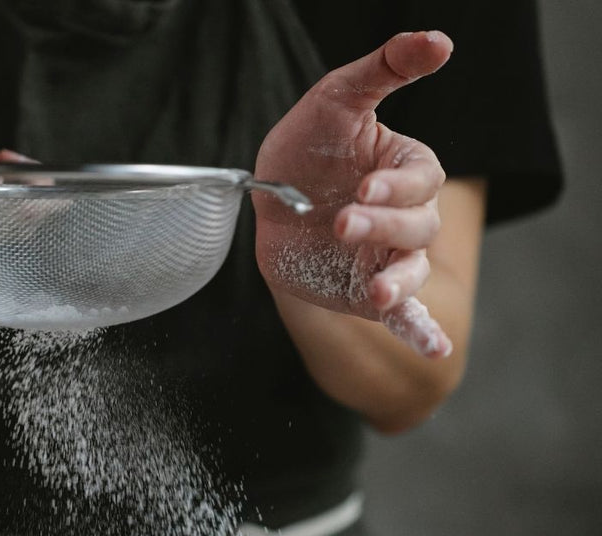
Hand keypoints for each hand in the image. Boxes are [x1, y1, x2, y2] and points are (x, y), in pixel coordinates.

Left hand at [253, 32, 453, 357]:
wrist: (265, 199)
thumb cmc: (305, 147)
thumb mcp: (336, 99)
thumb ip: (383, 70)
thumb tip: (438, 39)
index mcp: (406, 171)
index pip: (421, 180)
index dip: (396, 187)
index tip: (362, 188)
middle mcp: (404, 217)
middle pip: (416, 227)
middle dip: (381, 227)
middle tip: (343, 223)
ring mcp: (387, 258)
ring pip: (409, 272)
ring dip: (397, 283)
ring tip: (376, 294)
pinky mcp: (364, 291)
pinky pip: (403, 316)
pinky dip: (419, 332)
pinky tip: (433, 351)